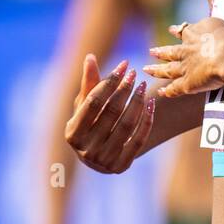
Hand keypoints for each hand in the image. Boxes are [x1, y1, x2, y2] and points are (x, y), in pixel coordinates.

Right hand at [64, 54, 153, 172]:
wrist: (98, 156)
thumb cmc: (90, 123)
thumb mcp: (84, 105)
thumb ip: (88, 83)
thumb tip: (90, 56)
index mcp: (72, 133)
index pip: (93, 102)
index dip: (109, 82)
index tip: (124, 65)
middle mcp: (85, 150)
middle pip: (111, 113)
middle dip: (124, 90)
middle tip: (135, 73)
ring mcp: (104, 161)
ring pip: (126, 126)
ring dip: (137, 103)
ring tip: (143, 85)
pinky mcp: (121, 166)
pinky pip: (138, 140)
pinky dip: (146, 121)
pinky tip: (151, 104)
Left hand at [143, 19, 223, 97]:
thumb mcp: (218, 24)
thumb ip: (210, 25)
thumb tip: (208, 25)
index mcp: (194, 34)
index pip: (184, 32)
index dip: (176, 31)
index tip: (171, 29)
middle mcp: (186, 50)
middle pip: (171, 52)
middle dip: (161, 52)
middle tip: (151, 51)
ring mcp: (185, 67)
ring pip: (168, 70)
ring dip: (157, 70)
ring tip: (146, 70)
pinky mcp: (188, 84)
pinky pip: (175, 88)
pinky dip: (168, 91)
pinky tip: (161, 92)